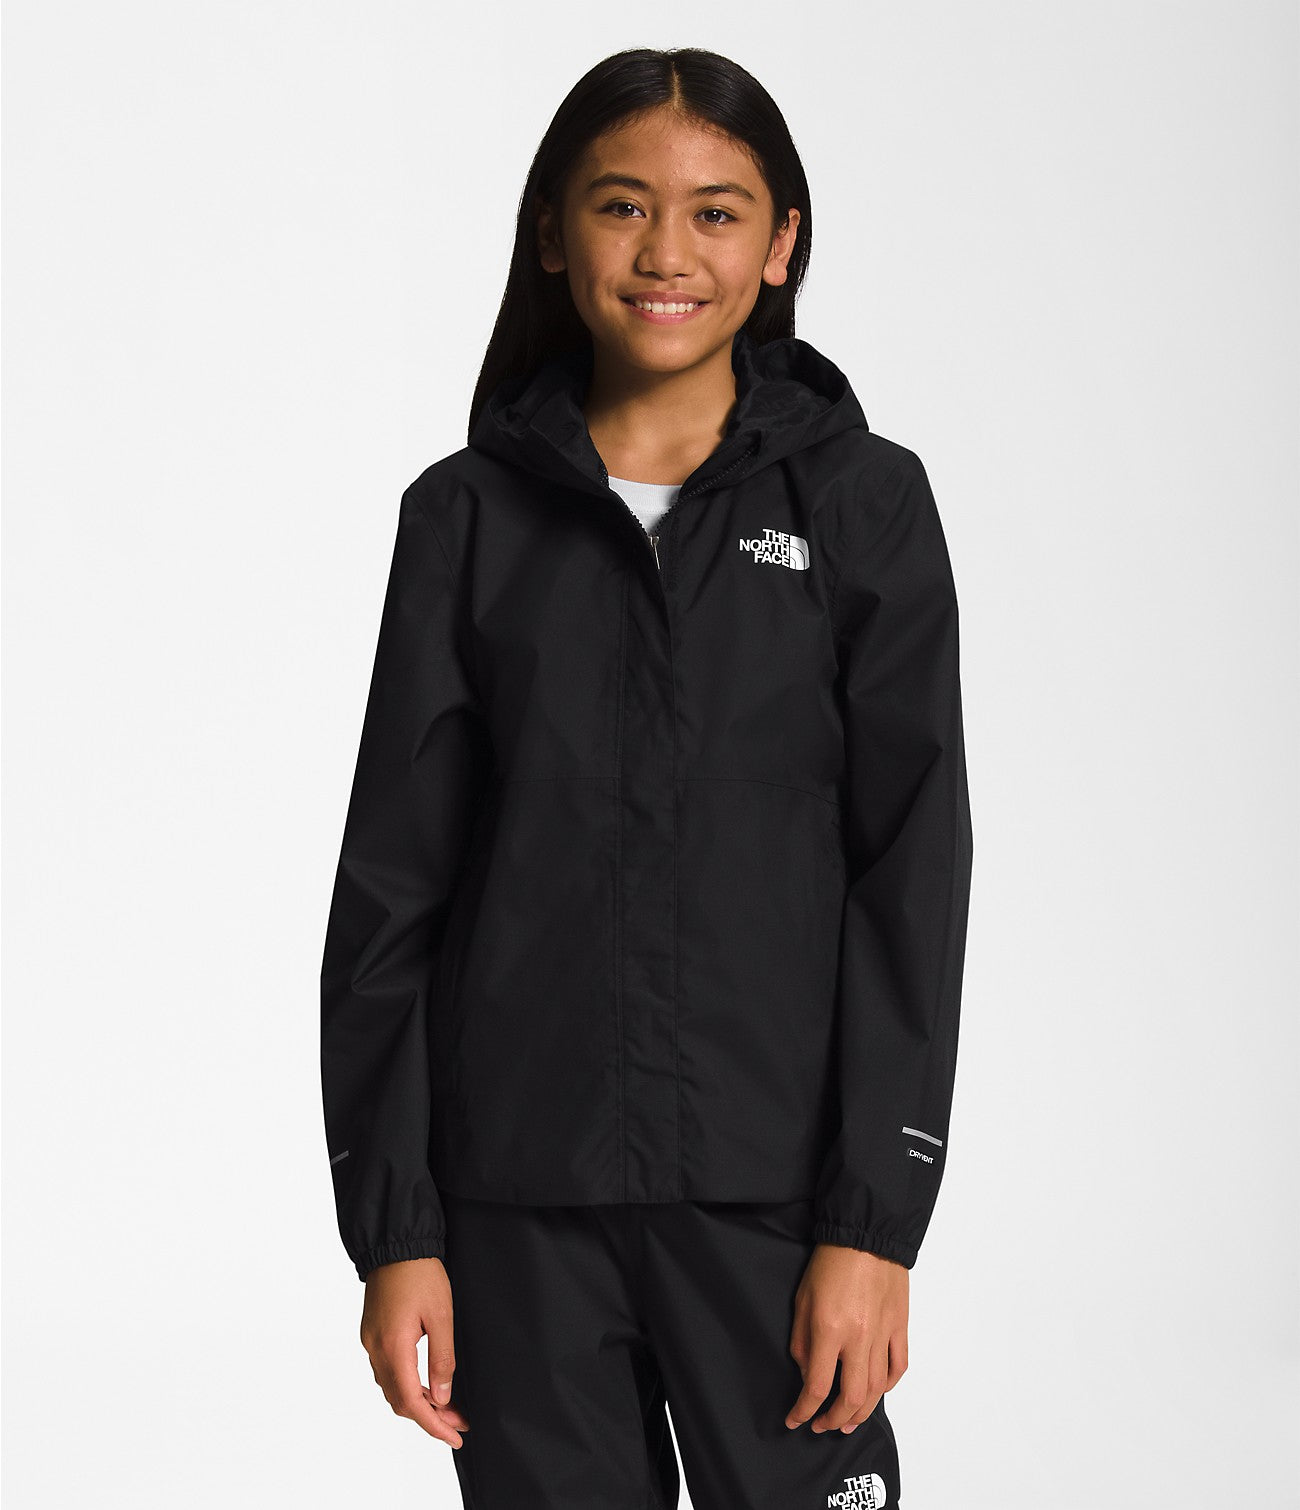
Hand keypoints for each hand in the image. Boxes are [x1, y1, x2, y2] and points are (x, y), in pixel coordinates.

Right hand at [359, 1256, 470, 1447]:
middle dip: (429, 1417)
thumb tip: (444, 1397)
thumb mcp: (441, 1315)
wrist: (396, 1244)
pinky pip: (388, 1371)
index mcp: (393, 1348)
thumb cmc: (420, 1273)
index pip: (412, 1403)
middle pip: (399, 1401)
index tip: (454, 1437)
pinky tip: (428, 1383)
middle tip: (458, 1423)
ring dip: (419, 1402)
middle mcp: (376, 1350)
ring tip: (448, 1407)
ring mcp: (371, 1342)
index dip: (433, 1426)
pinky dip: (408, 1384)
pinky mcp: (372, 1333)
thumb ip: (442, 1359)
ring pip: (392, 1388)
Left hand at [785, 1242, 907, 1433]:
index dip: (803, 1410)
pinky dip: (888, 1386)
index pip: (816, 1386)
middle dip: (834, 1420)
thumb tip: (808, 1374)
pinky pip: (898, 1367)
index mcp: (829, 1329)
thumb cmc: (830, 1262)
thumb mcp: (802, 1299)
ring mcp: (883, 1334)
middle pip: (851, 1398)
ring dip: (861, 1413)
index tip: (794, 1419)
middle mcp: (858, 1338)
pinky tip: (877, 1391)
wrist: (866, 1235)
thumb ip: (802, 1341)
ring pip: (877, 1390)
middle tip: (822, 1425)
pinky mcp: (899, 1327)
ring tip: (848, 1421)